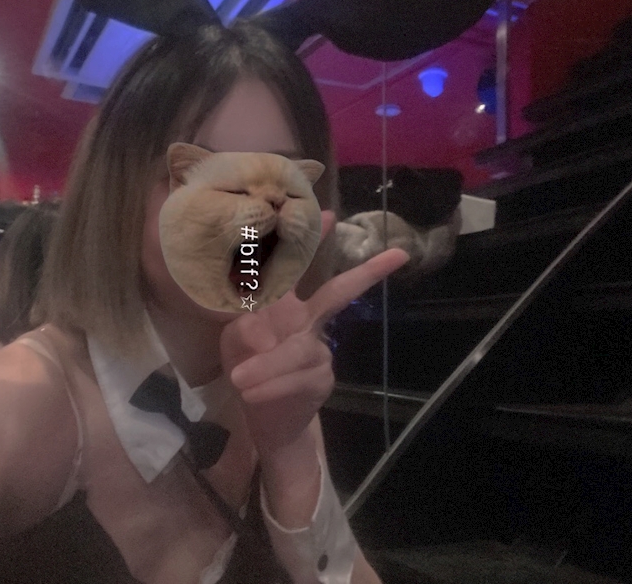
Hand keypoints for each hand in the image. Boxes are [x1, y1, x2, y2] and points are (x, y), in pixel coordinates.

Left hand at [220, 211, 409, 455]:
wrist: (264, 418)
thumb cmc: (249, 368)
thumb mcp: (235, 339)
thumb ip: (242, 321)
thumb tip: (258, 321)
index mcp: (285, 306)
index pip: (296, 268)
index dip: (311, 242)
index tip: (327, 213)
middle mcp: (308, 323)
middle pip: (337, 294)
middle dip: (364, 274)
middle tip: (396, 256)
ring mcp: (319, 351)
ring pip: (297, 351)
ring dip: (266, 366)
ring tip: (241, 380)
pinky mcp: (321, 379)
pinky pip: (295, 378)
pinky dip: (269, 385)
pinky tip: (251, 391)